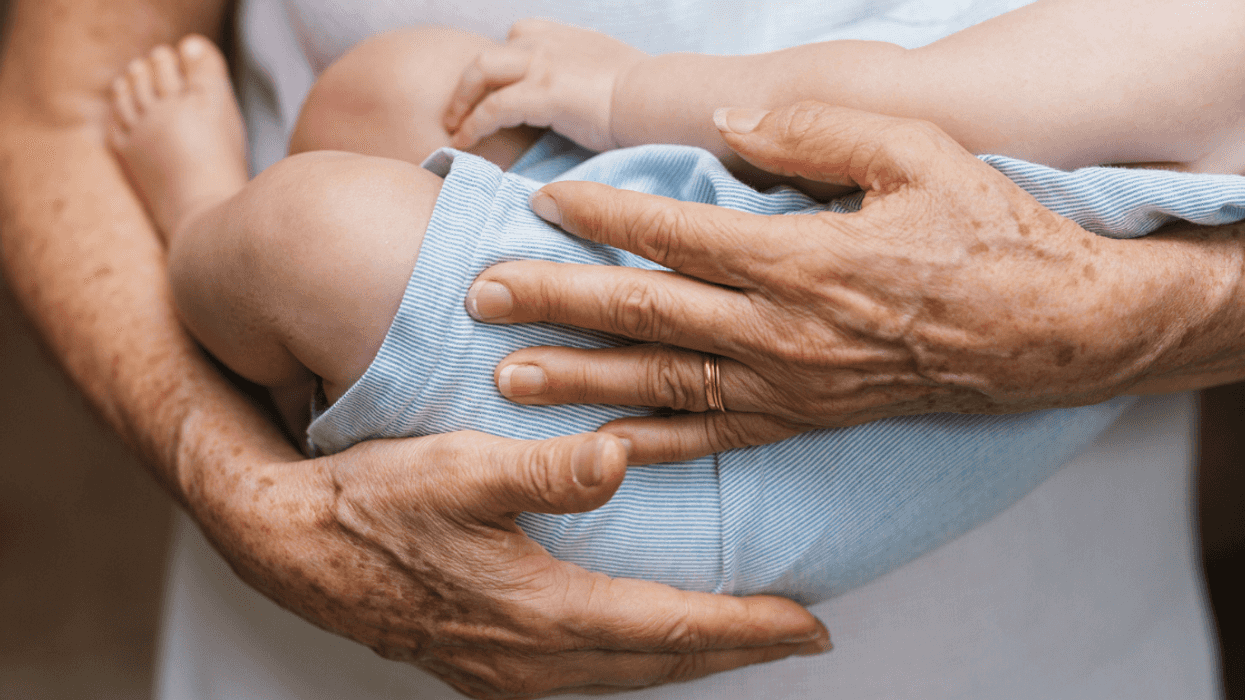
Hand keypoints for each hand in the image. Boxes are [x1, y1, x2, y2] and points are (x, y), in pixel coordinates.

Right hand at [203, 430, 827, 698]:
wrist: (291, 546)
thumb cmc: (373, 502)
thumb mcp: (457, 469)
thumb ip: (544, 472)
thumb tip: (622, 461)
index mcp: (540, 611)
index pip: (670, 628)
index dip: (746, 628)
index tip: (807, 624)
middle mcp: (530, 658)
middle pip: (659, 664)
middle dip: (735, 650)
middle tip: (798, 634)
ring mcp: (505, 671)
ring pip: (624, 675)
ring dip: (687, 658)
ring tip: (738, 638)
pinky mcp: (483, 665)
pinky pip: (585, 675)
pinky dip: (634, 661)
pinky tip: (641, 643)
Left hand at [443, 19, 645, 152]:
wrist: (657, 99)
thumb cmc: (646, 98)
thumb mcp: (612, 75)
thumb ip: (589, 80)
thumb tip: (589, 103)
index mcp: (566, 38)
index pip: (519, 35)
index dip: (502, 62)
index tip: (495, 88)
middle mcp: (548, 43)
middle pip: (490, 53)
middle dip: (468, 83)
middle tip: (458, 111)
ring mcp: (542, 64)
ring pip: (481, 71)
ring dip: (462, 101)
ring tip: (455, 128)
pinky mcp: (541, 92)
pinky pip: (494, 107)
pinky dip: (474, 125)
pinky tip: (465, 144)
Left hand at [463, 102, 1234, 463]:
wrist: (1049, 331)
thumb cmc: (987, 231)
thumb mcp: (915, 154)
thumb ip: (814, 134)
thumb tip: (730, 123)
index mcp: (803, 258)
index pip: (677, 234)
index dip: (604, 215)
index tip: (543, 200)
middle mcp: (783, 331)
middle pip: (646, 314)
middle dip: (556, 302)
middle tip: (480, 295)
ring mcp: (790, 384)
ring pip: (661, 385)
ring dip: (580, 379)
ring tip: (508, 376)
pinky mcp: (805, 418)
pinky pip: (714, 438)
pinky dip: (651, 445)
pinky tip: (599, 449)